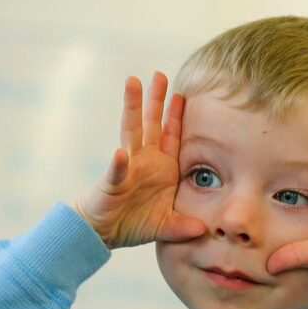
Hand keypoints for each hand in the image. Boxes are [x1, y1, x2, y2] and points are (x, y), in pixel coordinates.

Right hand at [73, 72, 205, 248]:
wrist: (104, 233)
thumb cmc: (134, 223)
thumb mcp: (167, 226)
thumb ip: (185, 226)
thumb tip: (203, 230)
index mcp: (162, 168)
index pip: (171, 137)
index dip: (177, 117)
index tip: (183, 95)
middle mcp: (144, 161)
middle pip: (151, 124)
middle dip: (156, 100)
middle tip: (160, 75)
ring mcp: (127, 168)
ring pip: (130, 132)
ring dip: (132, 108)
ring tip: (132, 83)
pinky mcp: (112, 183)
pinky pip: (117, 172)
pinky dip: (118, 164)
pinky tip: (120, 154)